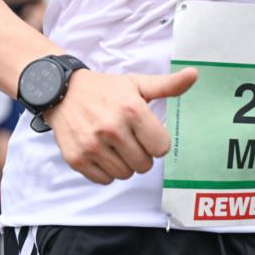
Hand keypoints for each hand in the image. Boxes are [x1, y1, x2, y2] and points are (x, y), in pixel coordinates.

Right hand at [44, 68, 197, 184]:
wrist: (61, 92)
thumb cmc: (103, 90)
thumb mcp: (136, 84)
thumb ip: (167, 85)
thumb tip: (194, 74)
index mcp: (131, 110)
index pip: (161, 148)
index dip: (155, 142)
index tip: (144, 132)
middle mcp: (111, 129)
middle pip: (144, 164)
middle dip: (140, 154)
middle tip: (128, 140)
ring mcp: (92, 146)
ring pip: (125, 174)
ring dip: (123, 164)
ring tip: (114, 146)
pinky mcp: (76, 158)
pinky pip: (104, 180)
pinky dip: (105, 171)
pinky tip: (100, 153)